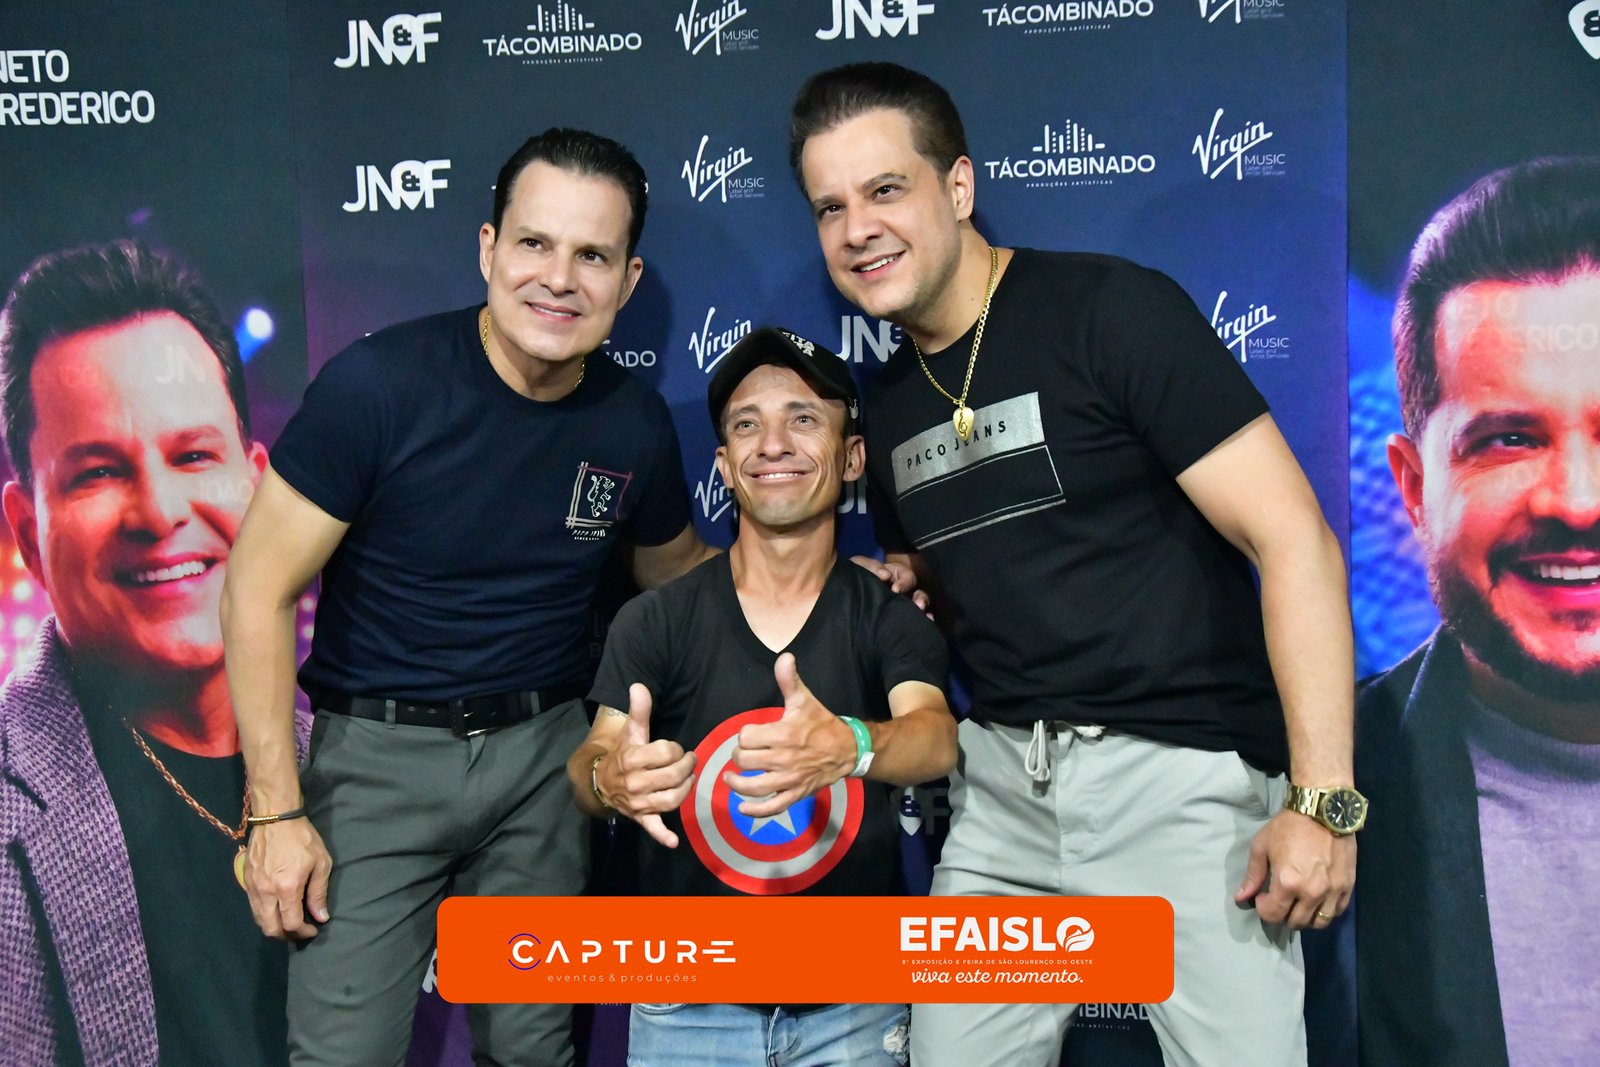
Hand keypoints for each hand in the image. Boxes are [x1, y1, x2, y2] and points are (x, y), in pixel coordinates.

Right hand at [245, 815, 331, 940]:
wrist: (275, 818)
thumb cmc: (302, 838)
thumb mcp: (321, 863)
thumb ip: (319, 893)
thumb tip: (320, 917)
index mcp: (286, 888)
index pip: (291, 924)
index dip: (302, 933)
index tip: (313, 930)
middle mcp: (266, 892)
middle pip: (270, 928)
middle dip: (285, 936)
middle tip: (298, 932)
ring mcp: (253, 887)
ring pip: (258, 919)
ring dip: (272, 927)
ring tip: (287, 923)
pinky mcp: (246, 880)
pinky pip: (253, 906)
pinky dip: (263, 914)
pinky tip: (275, 909)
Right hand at [597, 683, 695, 847]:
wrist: (601, 782)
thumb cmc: (623, 753)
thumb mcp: (631, 731)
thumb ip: (638, 710)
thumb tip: (638, 685)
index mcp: (632, 758)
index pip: (667, 752)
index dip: (676, 749)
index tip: (675, 749)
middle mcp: (634, 782)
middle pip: (673, 776)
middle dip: (687, 767)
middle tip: (691, 762)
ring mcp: (638, 802)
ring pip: (671, 799)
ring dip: (685, 790)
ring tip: (689, 780)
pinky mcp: (641, 817)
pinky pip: (652, 828)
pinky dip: (663, 835)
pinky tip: (674, 841)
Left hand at [727, 653, 857, 817]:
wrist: (848, 749)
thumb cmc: (821, 724)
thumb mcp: (805, 700)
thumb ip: (790, 680)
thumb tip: (784, 657)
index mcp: (784, 734)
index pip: (747, 737)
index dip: (744, 735)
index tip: (750, 735)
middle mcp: (784, 759)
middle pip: (745, 760)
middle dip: (739, 756)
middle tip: (742, 754)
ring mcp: (789, 779)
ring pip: (754, 787)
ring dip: (737, 784)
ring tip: (730, 778)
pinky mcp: (795, 794)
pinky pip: (772, 807)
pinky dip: (755, 810)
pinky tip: (742, 808)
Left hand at [849, 554, 931, 614]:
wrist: (851, 588)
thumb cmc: (860, 572)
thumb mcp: (862, 565)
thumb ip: (872, 566)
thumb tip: (885, 575)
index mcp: (898, 575)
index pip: (907, 577)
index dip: (904, 583)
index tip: (895, 589)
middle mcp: (906, 589)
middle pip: (919, 593)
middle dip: (921, 599)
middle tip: (919, 605)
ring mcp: (905, 603)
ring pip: (920, 607)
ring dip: (923, 612)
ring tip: (926, 618)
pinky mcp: (902, 617)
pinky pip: (914, 620)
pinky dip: (921, 622)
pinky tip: (925, 626)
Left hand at [1234, 809, 1356, 928]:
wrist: (1322, 809)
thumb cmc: (1288, 826)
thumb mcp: (1262, 846)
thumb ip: (1252, 876)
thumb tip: (1240, 898)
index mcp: (1287, 883)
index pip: (1273, 915)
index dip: (1263, 909)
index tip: (1263, 897)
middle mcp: (1312, 892)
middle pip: (1296, 922)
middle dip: (1283, 915)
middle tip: (1280, 900)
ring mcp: (1332, 891)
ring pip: (1319, 922)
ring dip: (1306, 918)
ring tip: (1299, 903)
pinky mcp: (1348, 886)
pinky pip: (1337, 911)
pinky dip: (1325, 911)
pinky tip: (1317, 900)